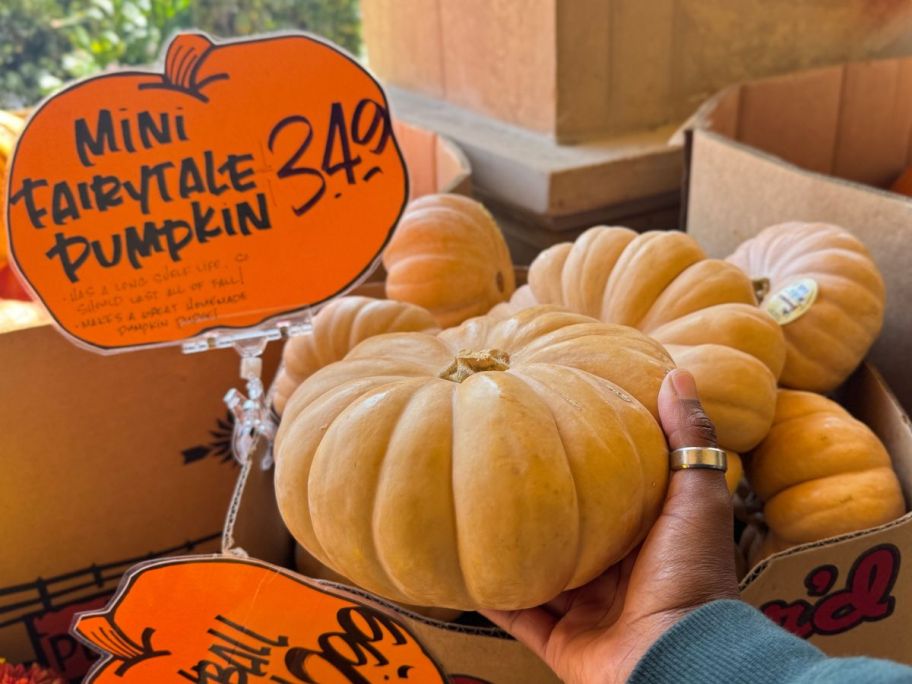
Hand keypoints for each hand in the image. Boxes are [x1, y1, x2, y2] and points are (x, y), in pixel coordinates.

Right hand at [480, 369, 739, 683]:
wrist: (678, 659)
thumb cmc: (692, 576)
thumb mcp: (696, 496)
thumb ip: (686, 438)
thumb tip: (676, 374)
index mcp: (646, 540)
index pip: (610, 496)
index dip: (585, 464)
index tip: (555, 426)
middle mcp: (615, 576)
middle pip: (570, 535)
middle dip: (541, 505)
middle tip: (503, 464)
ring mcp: (585, 612)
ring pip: (538, 573)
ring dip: (512, 548)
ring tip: (474, 510)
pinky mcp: (559, 642)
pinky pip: (517, 615)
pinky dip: (492, 593)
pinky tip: (465, 566)